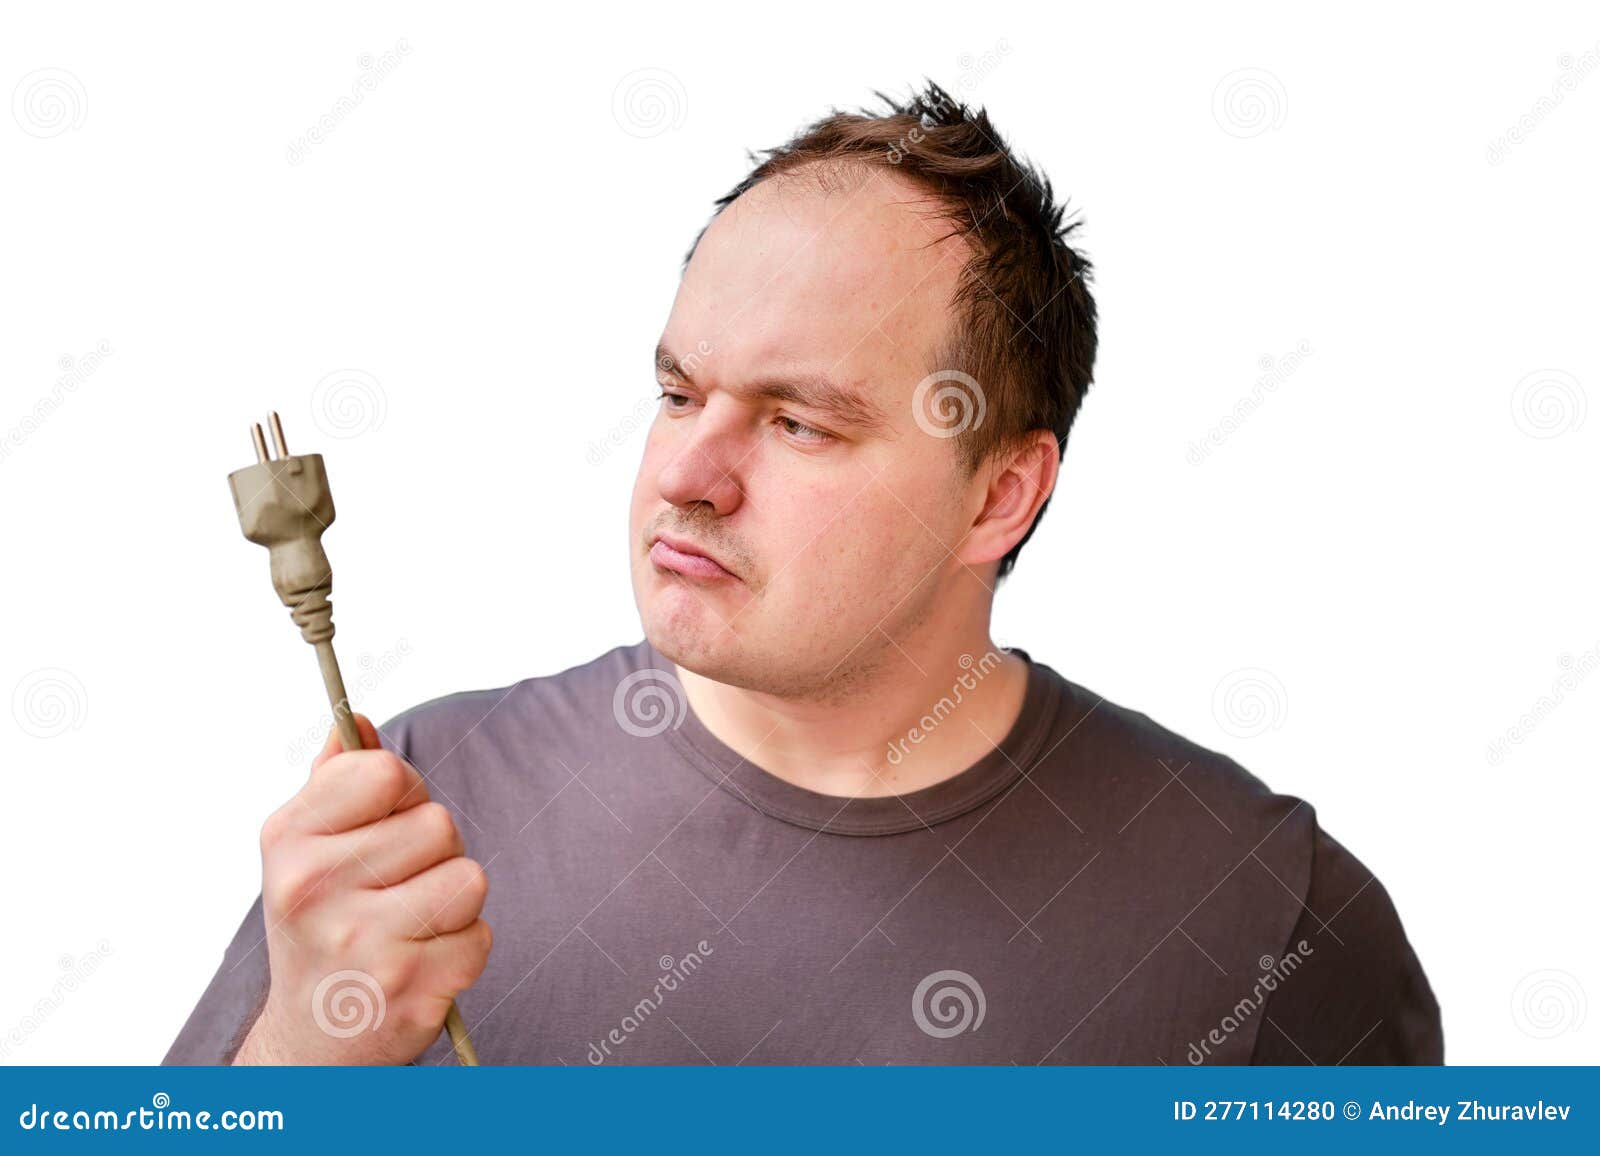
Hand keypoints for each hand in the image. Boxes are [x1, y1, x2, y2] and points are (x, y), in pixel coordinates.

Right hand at [232, 714, 490, 1063]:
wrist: (310, 1044)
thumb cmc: (317, 929)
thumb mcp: (303, 851)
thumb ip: (334, 780)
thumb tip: (354, 718)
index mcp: (288, 840)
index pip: (386, 772)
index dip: (403, 792)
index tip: (386, 822)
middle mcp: (315, 889)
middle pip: (438, 824)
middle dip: (433, 852)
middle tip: (395, 888)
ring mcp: (362, 943)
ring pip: (468, 878)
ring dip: (453, 900)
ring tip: (410, 925)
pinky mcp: (409, 988)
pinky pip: (479, 935)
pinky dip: (461, 949)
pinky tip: (420, 963)